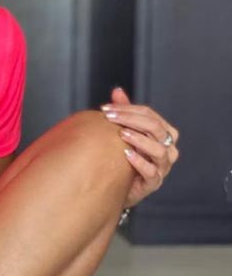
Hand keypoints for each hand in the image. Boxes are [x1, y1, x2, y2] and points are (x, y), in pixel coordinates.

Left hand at [101, 87, 179, 206]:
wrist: (118, 185)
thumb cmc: (124, 154)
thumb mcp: (124, 131)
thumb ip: (123, 112)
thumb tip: (117, 90)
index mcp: (163, 133)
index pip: (150, 115)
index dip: (128, 109)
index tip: (106, 108)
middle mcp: (168, 149)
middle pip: (156, 128)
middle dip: (132, 119)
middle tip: (109, 117)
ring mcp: (163, 167)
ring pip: (159, 150)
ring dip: (140, 139)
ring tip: (121, 133)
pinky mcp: (154, 183)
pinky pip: (152, 172)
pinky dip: (140, 162)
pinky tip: (126, 154)